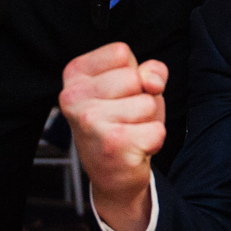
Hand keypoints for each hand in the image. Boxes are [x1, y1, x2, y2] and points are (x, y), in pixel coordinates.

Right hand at [60, 42, 166, 230]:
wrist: (112, 177)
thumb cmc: (123, 124)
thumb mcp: (135, 88)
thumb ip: (149, 71)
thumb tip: (153, 81)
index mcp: (74, 75)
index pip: (121, 52)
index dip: (132, 73)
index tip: (118, 95)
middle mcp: (73, 96)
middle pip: (135, 77)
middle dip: (142, 98)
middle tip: (125, 119)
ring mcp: (90, 121)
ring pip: (148, 103)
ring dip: (148, 121)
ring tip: (129, 133)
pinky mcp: (111, 144)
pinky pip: (157, 129)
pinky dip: (154, 141)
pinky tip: (133, 149)